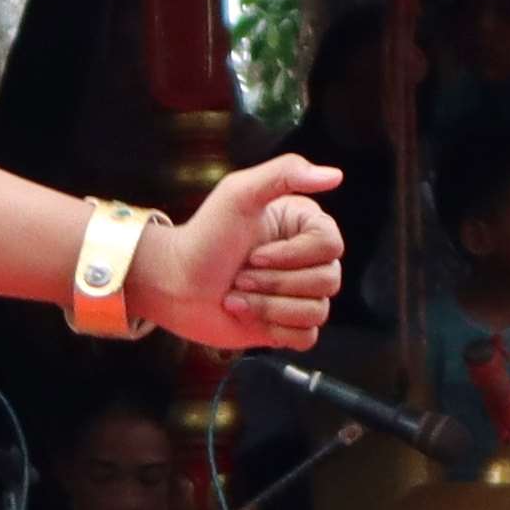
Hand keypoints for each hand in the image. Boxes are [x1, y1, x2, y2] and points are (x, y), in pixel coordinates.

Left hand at [138, 157, 347, 353]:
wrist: (174, 284)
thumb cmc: (204, 237)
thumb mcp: (238, 193)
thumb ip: (286, 172)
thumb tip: (334, 175)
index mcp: (303, 226)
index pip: (331, 245)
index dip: (293, 256)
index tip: (255, 254)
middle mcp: (306, 259)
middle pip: (328, 280)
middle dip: (275, 283)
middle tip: (240, 277)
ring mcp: (298, 294)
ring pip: (318, 311)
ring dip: (270, 307)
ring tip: (238, 296)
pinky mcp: (287, 324)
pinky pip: (307, 337)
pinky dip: (276, 330)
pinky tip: (248, 316)